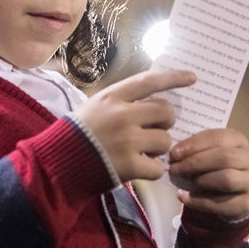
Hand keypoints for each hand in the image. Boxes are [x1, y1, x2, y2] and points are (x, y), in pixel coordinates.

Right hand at [75, 69, 195, 181]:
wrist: (56, 165)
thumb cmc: (77, 133)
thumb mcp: (96, 105)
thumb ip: (123, 100)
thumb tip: (155, 97)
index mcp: (113, 97)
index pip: (150, 81)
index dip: (174, 77)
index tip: (192, 77)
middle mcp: (122, 115)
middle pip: (165, 112)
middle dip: (165, 122)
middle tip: (154, 130)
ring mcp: (127, 141)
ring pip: (165, 140)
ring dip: (158, 148)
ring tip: (140, 151)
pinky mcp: (129, 166)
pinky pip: (158, 167)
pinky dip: (152, 170)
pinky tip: (138, 168)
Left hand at [168, 128, 248, 221]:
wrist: (236, 192)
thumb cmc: (218, 167)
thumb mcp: (210, 152)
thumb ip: (196, 150)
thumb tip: (175, 154)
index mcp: (239, 140)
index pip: (218, 137)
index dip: (194, 145)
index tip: (174, 153)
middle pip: (223, 157)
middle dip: (195, 163)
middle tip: (174, 168)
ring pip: (226, 179)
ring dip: (200, 180)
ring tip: (183, 182)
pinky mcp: (246, 203)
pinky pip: (221, 203)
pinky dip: (199, 201)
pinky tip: (184, 197)